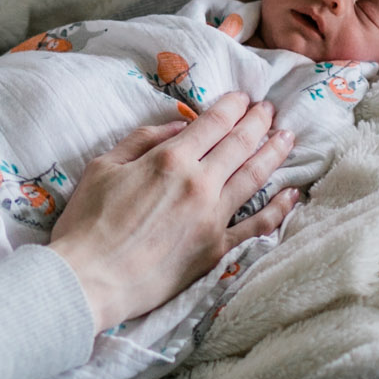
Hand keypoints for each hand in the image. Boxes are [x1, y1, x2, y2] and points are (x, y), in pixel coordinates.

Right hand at [49, 92, 297, 330]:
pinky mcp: (217, 250)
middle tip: (271, 109)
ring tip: (288, 138)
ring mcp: (213, 219)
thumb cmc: (87, 223)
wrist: (89, 280)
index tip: (244, 97)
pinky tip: (291, 194)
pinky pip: (257, 226)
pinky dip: (278, 209)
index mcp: (170, 159)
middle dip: (259, 122)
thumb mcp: (103, 166)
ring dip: (274, 153)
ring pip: (254, 177)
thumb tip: (181, 125)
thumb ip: (143, 139)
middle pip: (240, 145)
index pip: (213, 123)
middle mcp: (199, 184)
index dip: (233, 106)